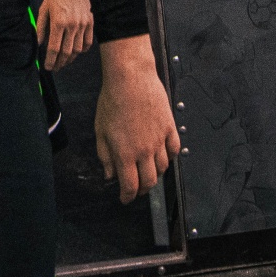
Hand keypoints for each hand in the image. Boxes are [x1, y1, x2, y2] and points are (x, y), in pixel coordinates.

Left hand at [36, 0, 94, 71]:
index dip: (50, 60)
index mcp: (58, 23)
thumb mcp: (44, 9)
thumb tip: (39, 43)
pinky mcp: (90, 22)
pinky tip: (77, 52)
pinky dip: (83, 50)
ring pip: (77, 50)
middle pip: (66, 52)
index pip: (53, 48)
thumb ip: (41, 28)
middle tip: (55, 67)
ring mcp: (83, 24)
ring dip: (70, 59)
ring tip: (64, 61)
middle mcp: (71, 26)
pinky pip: (88, 42)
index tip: (47, 67)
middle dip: (59, 63)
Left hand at [94, 36, 178, 203]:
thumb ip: (105, 155)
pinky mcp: (169, 127)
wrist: (130, 77)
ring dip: (155, 174)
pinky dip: (170, 157)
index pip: (130, 186)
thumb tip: (109, 173)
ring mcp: (159, 139)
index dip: (127, 197)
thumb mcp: (100, 129)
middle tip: (137, 188)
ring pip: (163, 168)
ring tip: (149, 172)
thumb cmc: (112, 99)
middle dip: (142, 189)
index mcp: (124, 153)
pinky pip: (175, 150)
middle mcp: (144, 150)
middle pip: (149, 181)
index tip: (125, 198)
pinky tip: (164, 155)